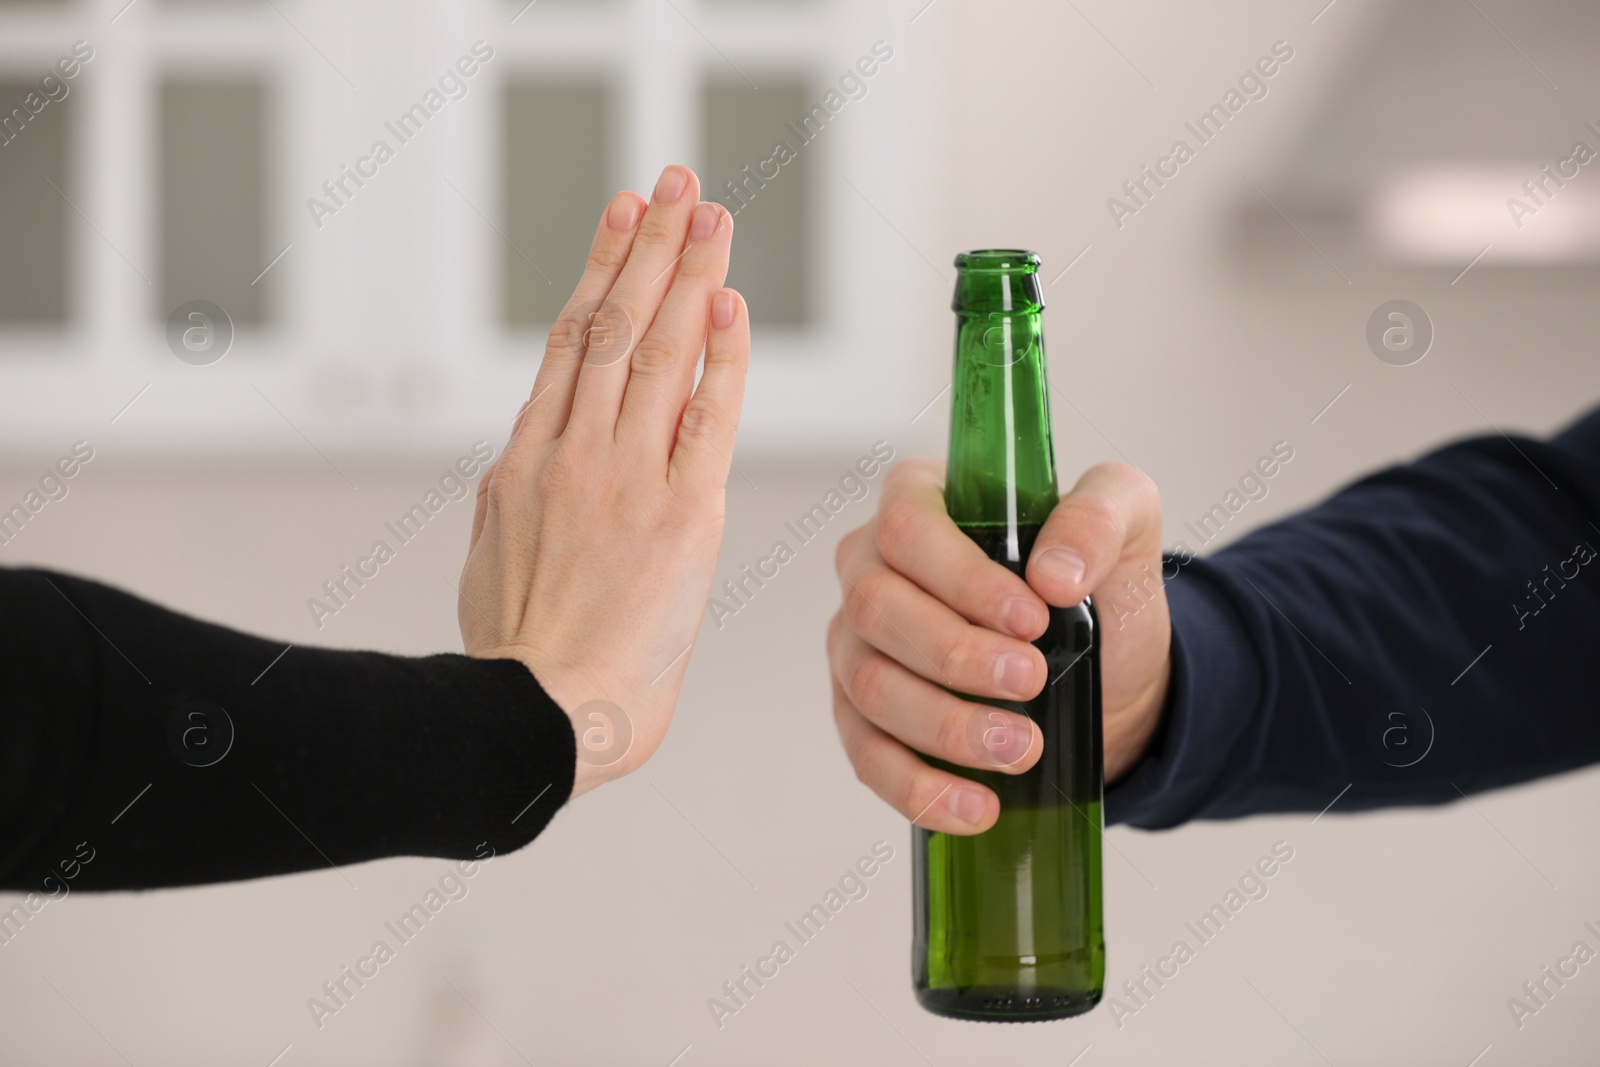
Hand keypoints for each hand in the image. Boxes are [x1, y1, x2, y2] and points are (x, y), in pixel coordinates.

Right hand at [458, 165, 747, 797]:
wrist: (533, 718)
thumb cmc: (517, 665)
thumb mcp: (498, 561)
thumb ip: (528, 506)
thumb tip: (536, 481)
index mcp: (525, 464)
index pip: (569, 345)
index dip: (600, 273)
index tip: (621, 221)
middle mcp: (574, 455)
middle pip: (614, 325)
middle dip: (649, 246)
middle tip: (674, 183)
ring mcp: (626, 480)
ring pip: (657, 352)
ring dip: (687, 275)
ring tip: (709, 215)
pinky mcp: (683, 518)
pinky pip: (709, 418)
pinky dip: (721, 357)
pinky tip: (731, 305)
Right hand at [827, 459, 1170, 832]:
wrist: (1111, 676)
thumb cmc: (1100, 588)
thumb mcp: (1128, 523)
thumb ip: (1100, 514)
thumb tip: (1053, 572)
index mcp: (920, 503)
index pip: (905, 526)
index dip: (961, 577)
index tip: (1030, 618)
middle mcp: (871, 569)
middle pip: (876, 608)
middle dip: (956, 656)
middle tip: (1031, 680)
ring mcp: (858, 647)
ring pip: (870, 686)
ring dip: (946, 726)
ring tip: (1022, 747)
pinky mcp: (863, 718)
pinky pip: (868, 758)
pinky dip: (921, 789)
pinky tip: (979, 807)